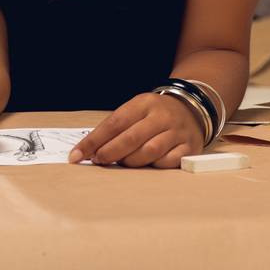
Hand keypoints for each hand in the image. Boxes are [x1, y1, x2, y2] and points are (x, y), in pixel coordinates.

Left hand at [69, 91, 206, 167]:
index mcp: (144, 103)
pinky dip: (154, 166)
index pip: (114, 123)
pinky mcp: (189, 147)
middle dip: (110, 152)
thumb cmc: (154, 114)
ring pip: (149, 152)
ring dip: (130, 161)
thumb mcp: (136, 110)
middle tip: (98, 160)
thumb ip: (116, 127)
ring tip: (123, 162)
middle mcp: (161, 116)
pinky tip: (148, 165)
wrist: (191, 108)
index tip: (77, 154)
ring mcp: (177, 132)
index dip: (94, 140)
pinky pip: (168, 162)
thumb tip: (89, 150)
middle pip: (131, 138)